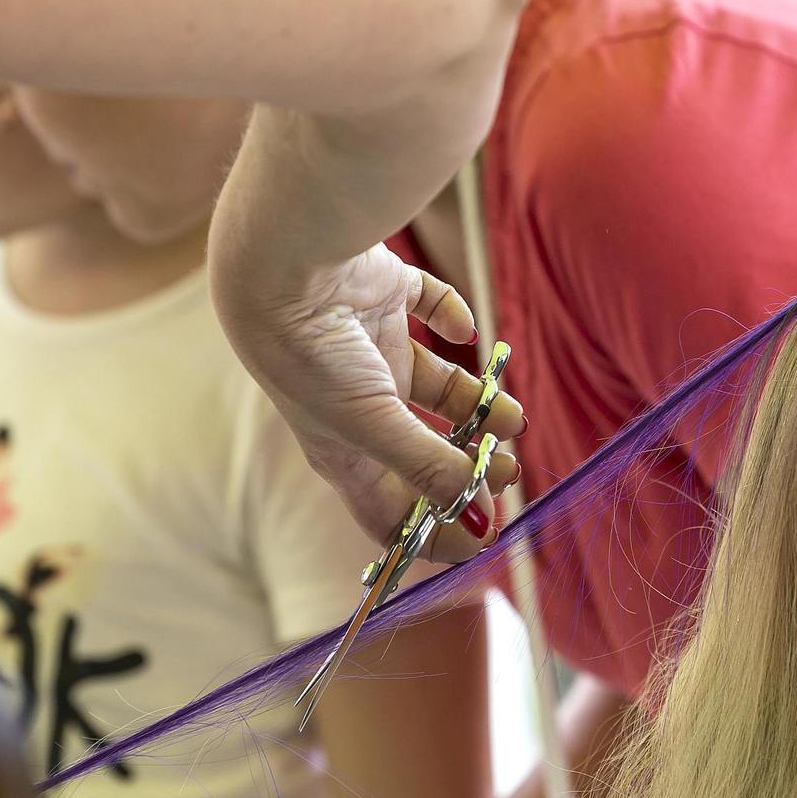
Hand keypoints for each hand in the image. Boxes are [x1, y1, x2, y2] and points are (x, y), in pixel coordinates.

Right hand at [212, 240, 521, 562]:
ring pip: (441, 388)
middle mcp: (359, 402)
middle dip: (469, 467)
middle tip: (509, 469)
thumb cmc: (311, 354)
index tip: (484, 537)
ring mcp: (374, 348)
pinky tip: (471, 332)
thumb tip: (481, 524)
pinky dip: (456, 319)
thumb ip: (429, 469)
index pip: (389, 512)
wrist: (284, 260)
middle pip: (426, 450)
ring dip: (479, 406)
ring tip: (512, 418)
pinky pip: (432, 308)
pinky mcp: (386, 296)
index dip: (434, 533)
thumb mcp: (372, 424)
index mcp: (342, 448)